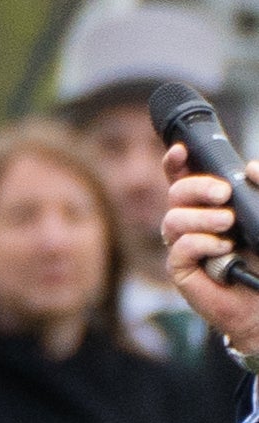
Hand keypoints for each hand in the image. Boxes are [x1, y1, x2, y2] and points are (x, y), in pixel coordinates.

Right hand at [163, 163, 258, 359]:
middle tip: (223, 194)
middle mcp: (196, 223)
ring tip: (229, 226)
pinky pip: (179, 248)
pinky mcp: (183, 271)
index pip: (185, 178)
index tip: (182, 151)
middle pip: (175, 193)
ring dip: (202, 218)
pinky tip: (224, 250)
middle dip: (196, 187)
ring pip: (173, 219)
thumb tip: (251, 169)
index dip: (177, 163)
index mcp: (214, 205)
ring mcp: (187, 246)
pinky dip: (201, 243)